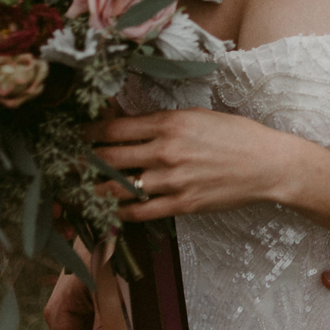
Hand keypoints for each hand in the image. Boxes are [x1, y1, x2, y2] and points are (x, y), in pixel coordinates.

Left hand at [90, 108, 301, 220]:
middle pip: (108, 158)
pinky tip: (105, 213)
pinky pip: (141, 212)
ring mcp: (173, 180)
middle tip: (61, 167)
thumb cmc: (234, 135)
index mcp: (168, 123)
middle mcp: (165, 151)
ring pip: (119, 189)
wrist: (267, 164)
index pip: (113, 129)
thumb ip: (160, 122)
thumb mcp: (195, 116)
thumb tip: (125, 124)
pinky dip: (119, 213)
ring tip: (74, 193)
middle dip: (81, 164)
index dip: (86, 134)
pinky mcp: (182, 204)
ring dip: (93, 191)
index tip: (71, 137)